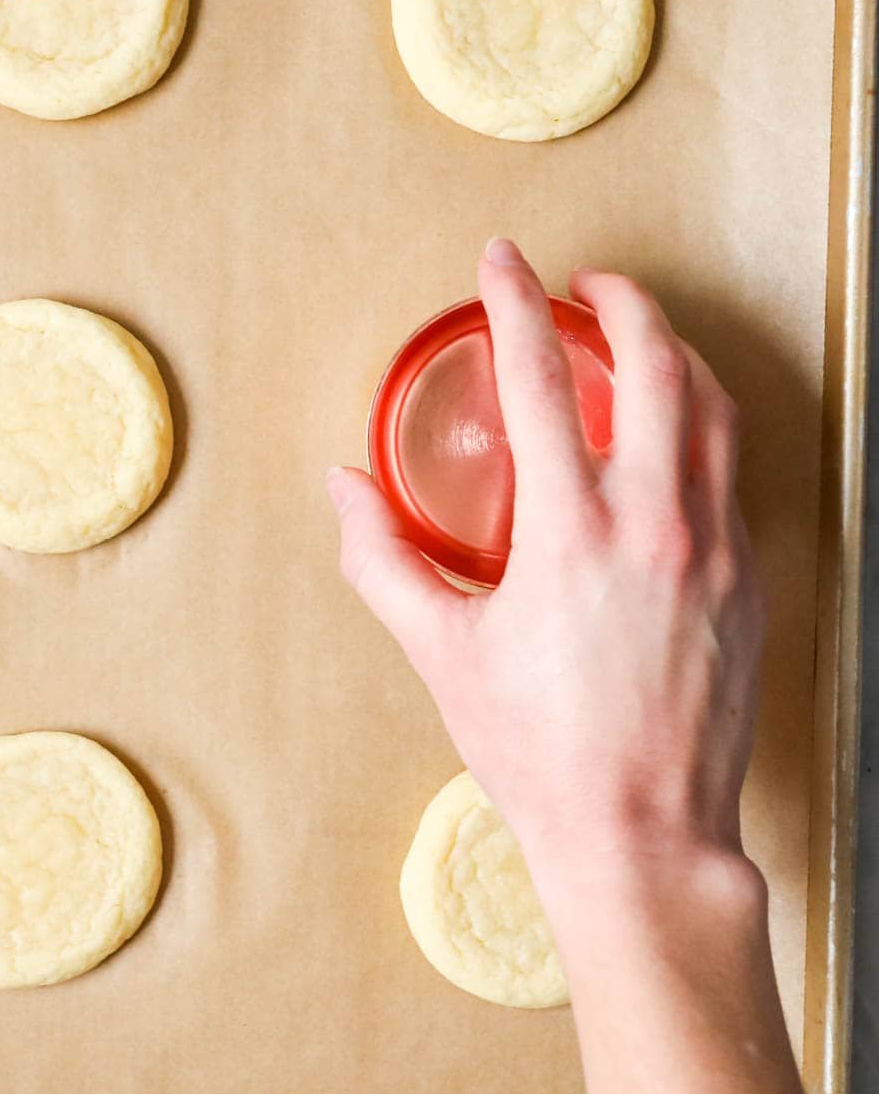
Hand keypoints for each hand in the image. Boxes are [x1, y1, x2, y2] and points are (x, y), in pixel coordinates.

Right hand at [328, 238, 764, 909]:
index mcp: (571, 530)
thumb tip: (344, 489)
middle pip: (658, 362)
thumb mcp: (441, 653)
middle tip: (590, 284)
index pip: (541, 377)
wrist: (644, 834)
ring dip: (677, 354)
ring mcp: (716, 548)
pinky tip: (674, 440)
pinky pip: (734, 471)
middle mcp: (656, 522)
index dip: (515, 301)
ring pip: (714, 407)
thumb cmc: (540, 752)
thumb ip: (384, 559)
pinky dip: (703, 426)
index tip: (502, 259)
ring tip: (641, 343)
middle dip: (625, 301)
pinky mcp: (749, 580)